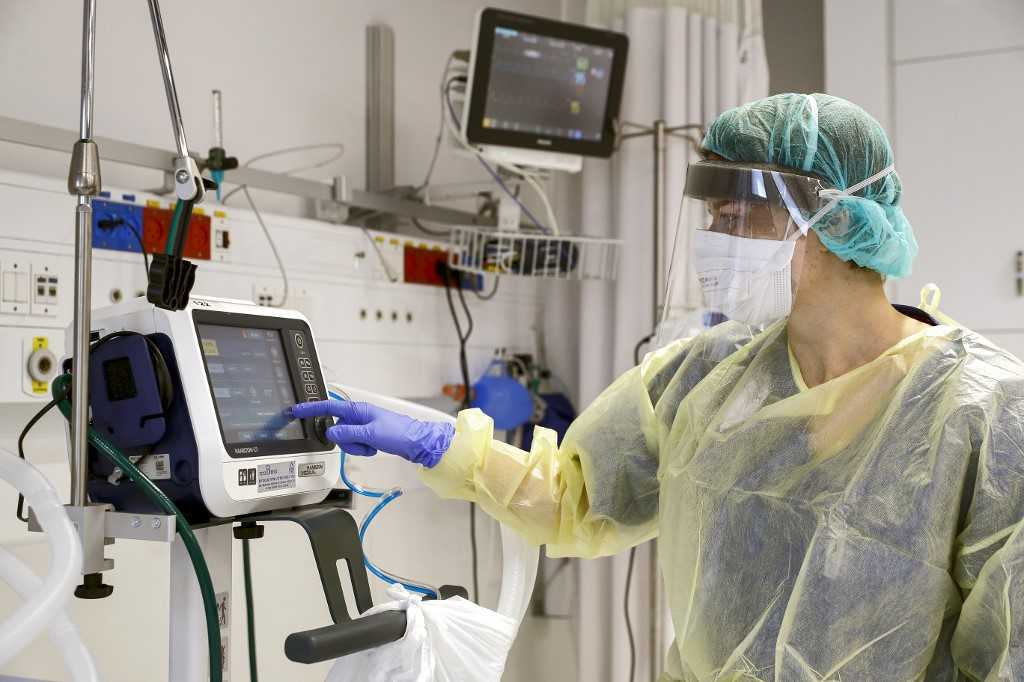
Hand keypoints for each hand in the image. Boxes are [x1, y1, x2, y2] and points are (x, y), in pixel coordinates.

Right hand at [290, 400, 453, 467]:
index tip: (298, 410)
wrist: (418, 443)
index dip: (313, 409)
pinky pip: (356, 444)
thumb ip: (348, 434)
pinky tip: (375, 448)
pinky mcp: (369, 435)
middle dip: (347, 440)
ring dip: (356, 446)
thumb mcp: (371, 434)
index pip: (330, 408)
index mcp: (359, 410)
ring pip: (346, 439)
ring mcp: (364, 426)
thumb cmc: (400, 434)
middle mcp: (360, 416)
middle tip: (363, 444)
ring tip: (372, 446)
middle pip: (337, 429)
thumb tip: (331, 433)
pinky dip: (363, 449)